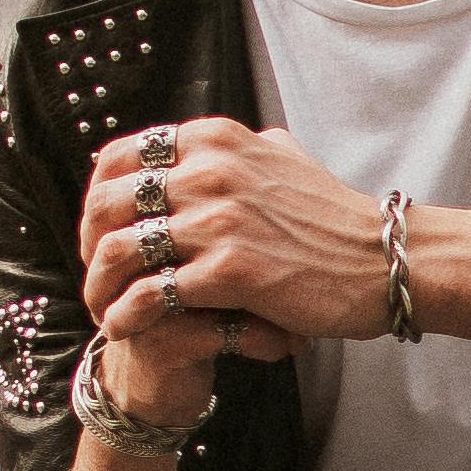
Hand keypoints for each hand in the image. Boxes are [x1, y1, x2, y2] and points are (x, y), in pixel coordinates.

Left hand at [80, 115, 389, 373]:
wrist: (382, 260)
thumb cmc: (335, 217)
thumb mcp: (283, 156)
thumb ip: (238, 149)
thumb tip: (209, 143)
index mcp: (214, 141)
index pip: (119, 158)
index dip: (98, 197)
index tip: (101, 230)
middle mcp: (209, 172)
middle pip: (108, 203)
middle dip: (88, 245)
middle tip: (96, 276)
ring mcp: (218, 221)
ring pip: (118, 250)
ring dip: (99, 286)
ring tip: (102, 309)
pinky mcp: (229, 271)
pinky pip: (151, 294)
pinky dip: (126, 316)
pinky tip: (124, 329)